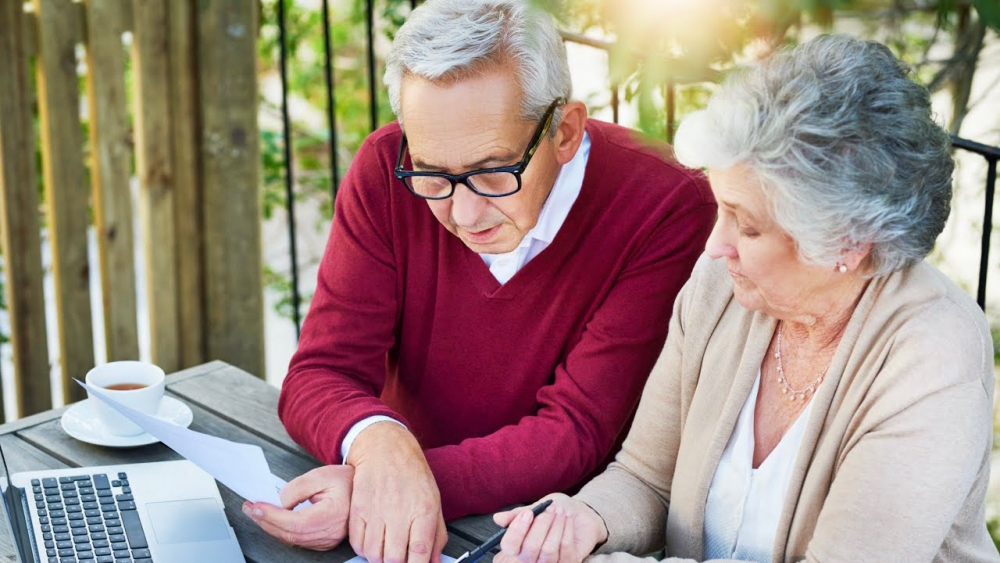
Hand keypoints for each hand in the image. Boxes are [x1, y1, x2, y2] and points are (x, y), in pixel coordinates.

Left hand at [242, 464, 353, 550]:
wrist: (360, 486)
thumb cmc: (345, 480)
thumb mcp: (320, 475)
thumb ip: (297, 488)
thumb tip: (279, 503)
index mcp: (334, 515)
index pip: (297, 522)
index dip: (273, 516)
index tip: (256, 507)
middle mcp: (332, 532)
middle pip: (291, 534)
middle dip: (266, 521)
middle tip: (250, 509)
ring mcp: (328, 539)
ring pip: (293, 539)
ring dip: (272, 526)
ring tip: (258, 512)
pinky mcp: (324, 540)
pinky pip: (298, 539)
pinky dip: (282, 530)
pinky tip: (272, 519)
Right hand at [346, 421, 447, 562]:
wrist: (385, 448)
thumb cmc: (412, 473)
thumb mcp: (433, 500)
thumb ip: (436, 534)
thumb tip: (435, 561)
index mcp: (423, 509)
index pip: (420, 551)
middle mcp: (399, 511)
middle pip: (394, 558)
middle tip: (399, 558)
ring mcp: (376, 510)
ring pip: (373, 554)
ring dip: (379, 558)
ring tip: (385, 549)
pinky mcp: (358, 508)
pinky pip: (356, 542)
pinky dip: (363, 548)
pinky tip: (372, 540)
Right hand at [493, 493, 608, 562]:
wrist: (578, 513)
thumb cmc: (552, 511)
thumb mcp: (535, 508)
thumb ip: (517, 514)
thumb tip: (497, 518)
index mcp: (519, 546)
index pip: (510, 546)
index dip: (517, 530)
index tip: (528, 513)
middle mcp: (531, 558)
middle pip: (530, 548)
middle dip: (541, 525)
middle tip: (549, 509)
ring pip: (549, 550)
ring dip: (556, 526)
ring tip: (560, 511)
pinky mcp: (567, 562)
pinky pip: (566, 550)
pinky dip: (567, 530)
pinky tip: (568, 518)